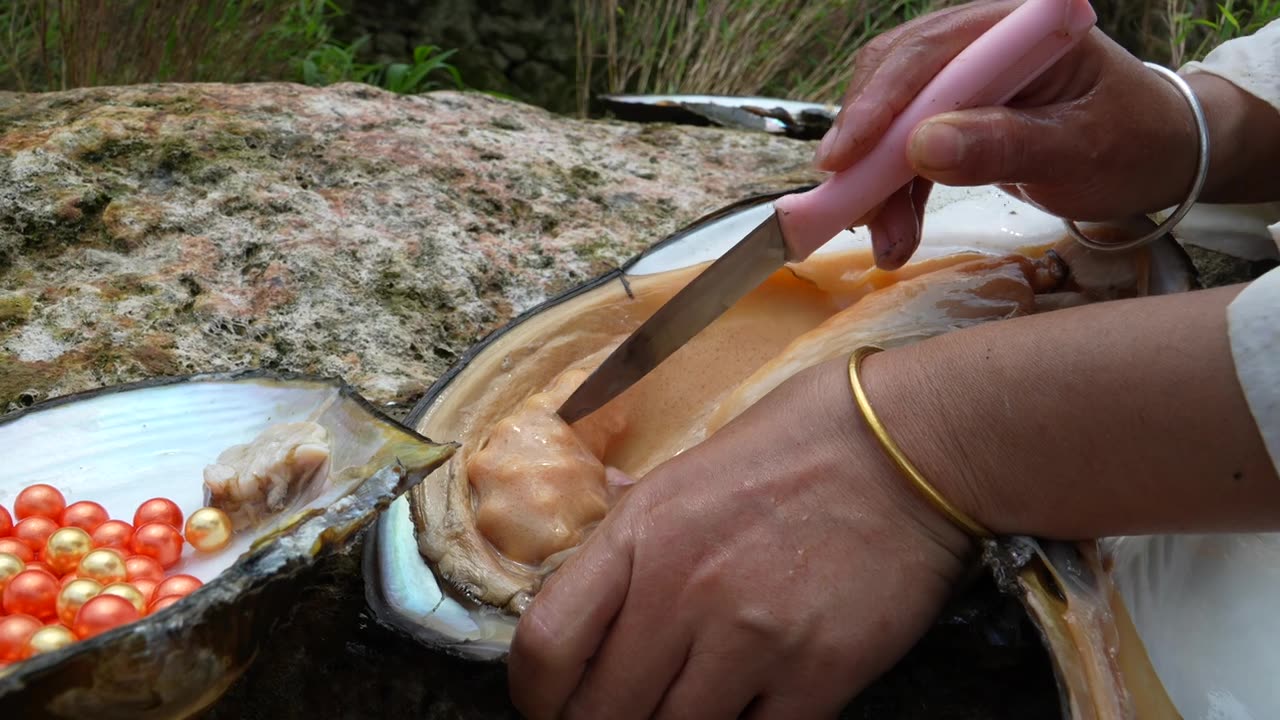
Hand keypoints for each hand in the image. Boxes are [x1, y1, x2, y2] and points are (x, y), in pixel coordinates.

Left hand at [507, 356, 970, 718]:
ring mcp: (750, 637)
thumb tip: (599, 543)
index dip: (535, 694)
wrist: (914, 444)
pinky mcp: (818, 672)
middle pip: (601, 713)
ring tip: (684, 710)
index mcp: (640, 532)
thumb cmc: (802, 438)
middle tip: (620, 714)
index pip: (545, 644)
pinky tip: (750, 711)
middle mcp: (682, 590)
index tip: (552, 703)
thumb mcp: (692, 464)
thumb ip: (637, 522)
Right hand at [816, 0, 1204, 269]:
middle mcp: (977, 43)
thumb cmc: (1134, 141)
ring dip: (877, 186)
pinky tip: (894, 236)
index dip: (878, 104)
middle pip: (893, 84)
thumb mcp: (1080, 148)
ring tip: (884, 243)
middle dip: (866, 151)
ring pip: (891, 124)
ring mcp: (962, 80)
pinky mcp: (953, 117)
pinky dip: (894, 197)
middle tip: (847, 208)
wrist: (1158, 154)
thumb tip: (924, 146)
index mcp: (1015, 28)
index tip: (844, 159)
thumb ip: (1006, 144)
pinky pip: (906, 154)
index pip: (929, 54)